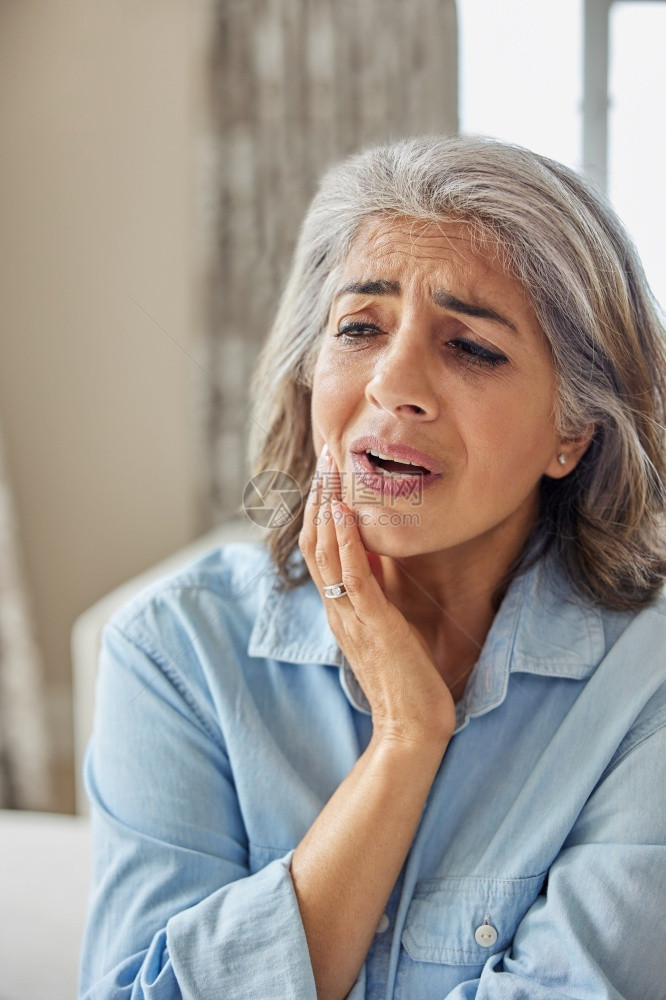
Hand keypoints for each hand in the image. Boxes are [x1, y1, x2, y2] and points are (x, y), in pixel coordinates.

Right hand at [298, 445, 455, 747]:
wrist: (411, 727)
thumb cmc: (406, 678)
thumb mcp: (388, 622)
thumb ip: (377, 588)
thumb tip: (377, 550)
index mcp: (340, 607)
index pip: (320, 547)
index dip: (320, 506)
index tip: (328, 470)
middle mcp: (336, 607)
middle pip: (316, 540)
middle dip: (320, 494)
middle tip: (326, 453)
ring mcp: (350, 615)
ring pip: (327, 551)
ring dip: (328, 505)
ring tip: (331, 468)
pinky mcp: (372, 624)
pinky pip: (352, 576)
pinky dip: (347, 541)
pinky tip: (347, 511)